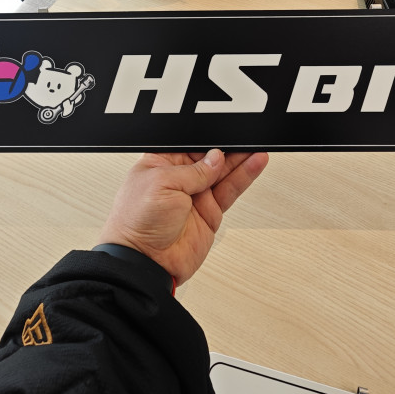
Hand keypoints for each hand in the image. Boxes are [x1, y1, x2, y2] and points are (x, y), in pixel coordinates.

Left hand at [98, 149, 268, 284]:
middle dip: (228, 146)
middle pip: (209, 156)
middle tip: (246, 135)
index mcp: (159, 163)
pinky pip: (230, 190)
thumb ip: (193, 170)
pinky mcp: (209, 213)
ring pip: (224, 172)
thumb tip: (215, 158)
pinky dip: (244, 177)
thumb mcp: (162, 184)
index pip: (189, 143)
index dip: (206, 137)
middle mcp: (178, 178)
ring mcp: (195, 196)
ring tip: (257, 146)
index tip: (224, 130)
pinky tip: (255, 163)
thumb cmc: (136, 224)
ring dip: (241, 158)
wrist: (145, 263)